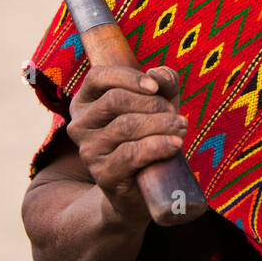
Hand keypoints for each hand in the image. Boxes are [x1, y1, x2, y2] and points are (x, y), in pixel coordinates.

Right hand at [66, 64, 182, 227]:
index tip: (155, 87)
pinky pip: (131, 154)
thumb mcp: (158, 102)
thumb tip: (158, 74)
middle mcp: (80, 124)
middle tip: (175, 114)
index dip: (129, 78)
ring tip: (181, 128)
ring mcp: (88, 151)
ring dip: (161, 123)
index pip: (98, 77)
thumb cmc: (149, 134)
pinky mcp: (103, 174)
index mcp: (86, 101)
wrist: (141, 186)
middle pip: (114, 100)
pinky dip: (158, 145)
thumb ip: (162, 82)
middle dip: (152, 103)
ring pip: (125, 126)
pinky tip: (176, 144)